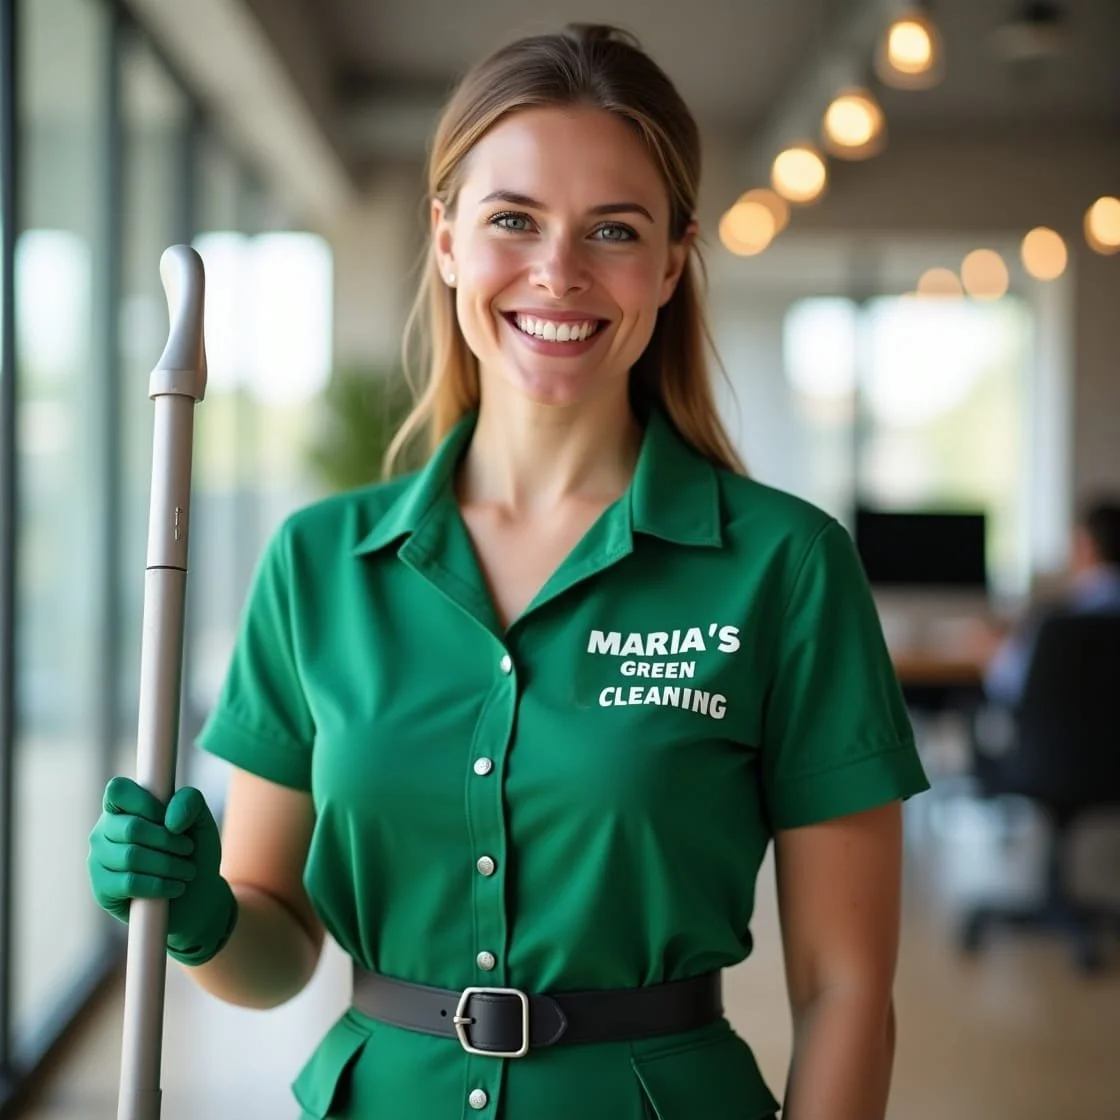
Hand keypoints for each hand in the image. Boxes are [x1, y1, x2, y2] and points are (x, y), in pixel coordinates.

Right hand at [88, 777, 236, 962]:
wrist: (195, 894)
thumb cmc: (192, 851)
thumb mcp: (200, 819)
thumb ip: (189, 801)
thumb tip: (169, 821)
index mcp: (122, 807)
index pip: (117, 790)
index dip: (148, 803)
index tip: (171, 820)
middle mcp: (103, 831)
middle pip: (132, 828)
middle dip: (168, 840)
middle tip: (188, 849)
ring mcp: (98, 860)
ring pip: (131, 857)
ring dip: (169, 865)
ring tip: (187, 871)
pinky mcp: (102, 889)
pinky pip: (130, 883)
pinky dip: (160, 885)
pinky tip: (176, 887)